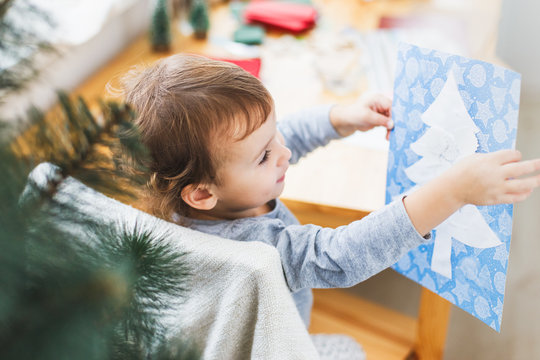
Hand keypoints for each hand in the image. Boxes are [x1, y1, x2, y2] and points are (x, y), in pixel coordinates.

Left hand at [329, 93, 393, 137]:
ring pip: (392, 119)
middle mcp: (382, 103)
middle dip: (394, 123)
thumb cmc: (354, 114)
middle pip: (393, 113)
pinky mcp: (381, 118)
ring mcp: (382, 111)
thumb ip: (380, 120)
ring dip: (392, 129)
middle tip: (393, 134)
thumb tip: (392, 124)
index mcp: (378, 98)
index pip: (391, 105)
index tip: (395, 125)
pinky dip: (389, 130)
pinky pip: (388, 124)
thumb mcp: (366, 116)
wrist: (347, 121)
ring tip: (388, 137)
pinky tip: (387, 136)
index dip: (395, 115)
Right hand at [403, 149, 539, 235]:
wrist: (453, 188)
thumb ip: (494, 158)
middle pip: (522, 168)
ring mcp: (496, 187)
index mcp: (490, 161)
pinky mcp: (495, 198)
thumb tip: (511, 160)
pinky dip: (524, 194)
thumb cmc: (463, 171)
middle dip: (536, 165)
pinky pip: (515, 198)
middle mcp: (495, 174)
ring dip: (535, 181)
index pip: (513, 155)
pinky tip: (528, 191)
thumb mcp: (476, 157)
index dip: (516, 155)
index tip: (515, 157)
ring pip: (523, 185)